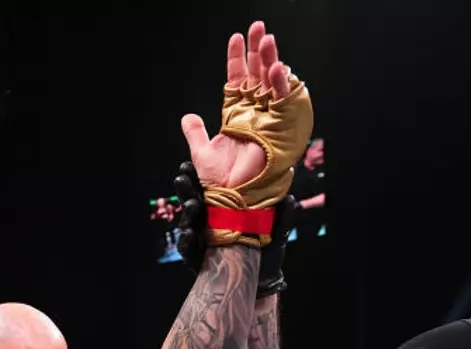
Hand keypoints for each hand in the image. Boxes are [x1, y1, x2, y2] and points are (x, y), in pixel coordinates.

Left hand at [180, 23, 292, 189]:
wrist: (231, 198)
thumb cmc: (219, 182)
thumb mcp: (201, 152)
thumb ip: (195, 133)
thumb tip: (188, 117)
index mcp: (237, 116)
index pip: (238, 79)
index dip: (237, 59)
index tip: (236, 37)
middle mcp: (254, 114)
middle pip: (258, 75)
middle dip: (258, 51)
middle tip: (258, 28)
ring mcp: (266, 119)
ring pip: (270, 83)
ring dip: (270, 60)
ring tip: (267, 38)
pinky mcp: (278, 128)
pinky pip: (282, 101)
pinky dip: (279, 84)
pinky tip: (275, 67)